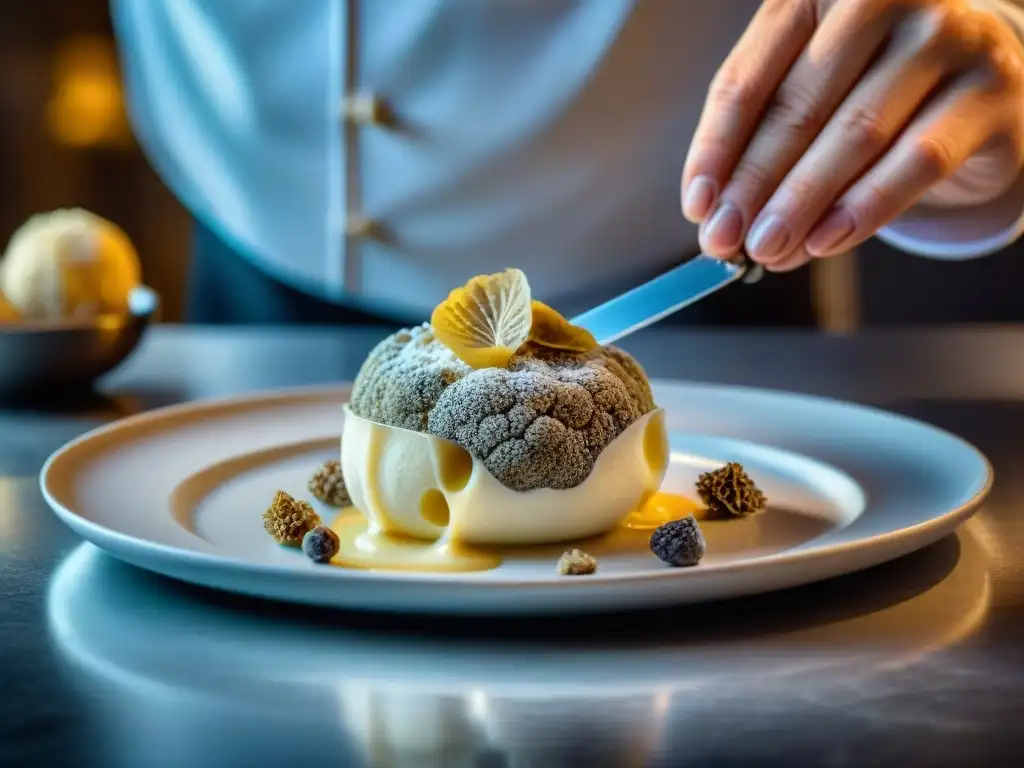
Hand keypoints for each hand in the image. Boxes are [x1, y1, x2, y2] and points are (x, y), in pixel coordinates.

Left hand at [681, 0, 1023, 270]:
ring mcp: (944, 36)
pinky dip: (865, 207)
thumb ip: (763, 141)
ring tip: (768, 249)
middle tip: (725, 239)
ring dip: (802, 202)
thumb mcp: (808, 94)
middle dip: (754, 185)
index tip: (698, 206)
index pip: (747, 79)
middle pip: (798, 107)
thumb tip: (719, 216)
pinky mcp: (988, 88)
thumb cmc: (872, 88)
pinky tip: (826, 241)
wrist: (977, 82)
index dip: (716, 149)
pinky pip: (917, 159)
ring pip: (855, 133)